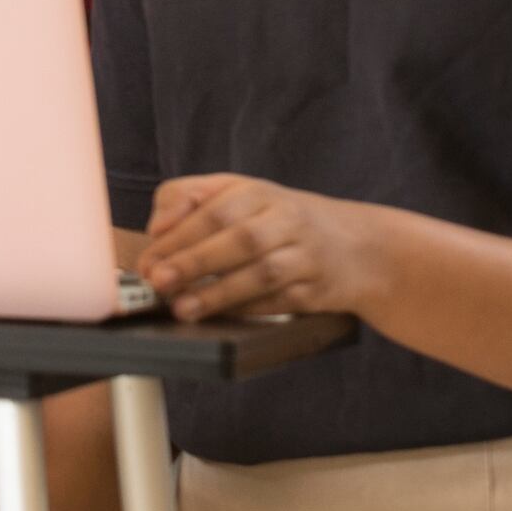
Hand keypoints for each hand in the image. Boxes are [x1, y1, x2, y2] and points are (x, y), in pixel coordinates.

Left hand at [138, 175, 393, 320]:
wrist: (362, 248)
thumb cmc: (284, 222)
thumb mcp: (244, 195)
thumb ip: (193, 200)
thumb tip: (156, 227)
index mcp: (260, 193)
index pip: (216, 208)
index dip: (179, 233)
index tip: (149, 258)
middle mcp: (286, 220)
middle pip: (239, 237)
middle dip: (194, 260)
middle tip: (158, 281)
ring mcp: (305, 256)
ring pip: (262, 273)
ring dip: (219, 293)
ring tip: (183, 307)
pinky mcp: (317, 290)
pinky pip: (280, 302)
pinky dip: (249, 310)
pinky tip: (221, 317)